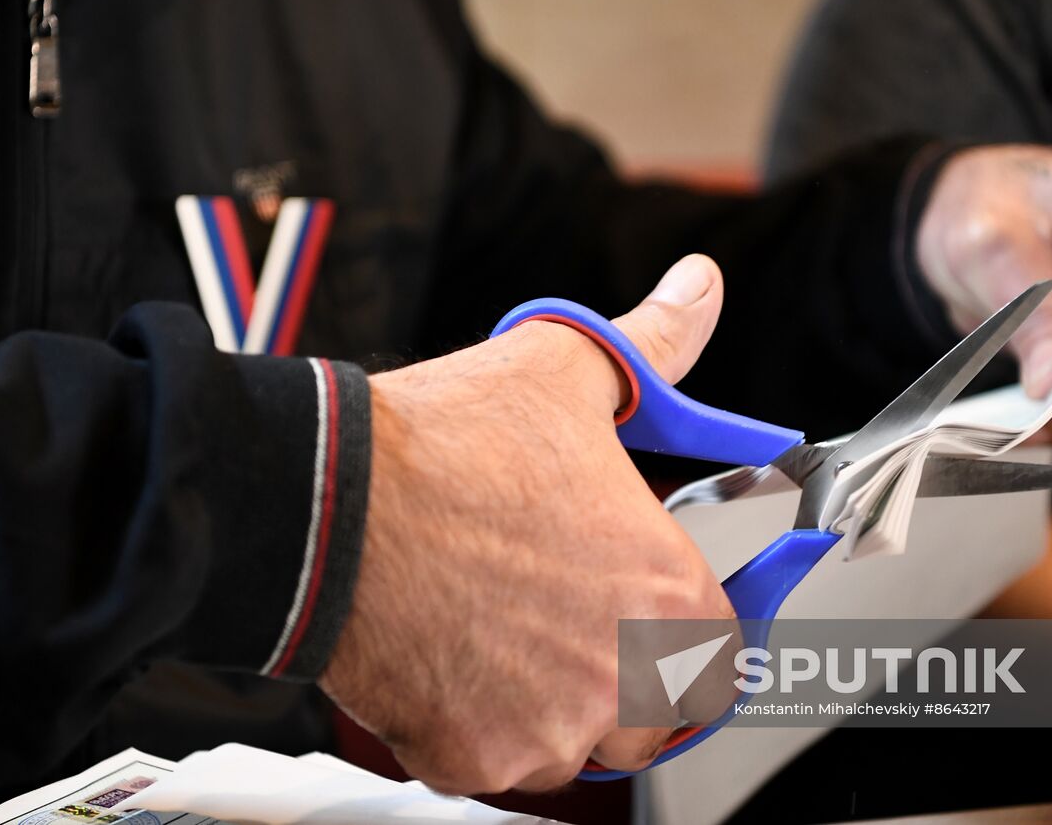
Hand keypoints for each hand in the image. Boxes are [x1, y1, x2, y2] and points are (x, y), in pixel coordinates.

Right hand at [319, 255, 738, 794]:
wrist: (330, 502)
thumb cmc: (446, 446)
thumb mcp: (569, 372)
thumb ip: (656, 344)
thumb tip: (698, 291)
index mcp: (664, 592)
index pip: (722, 651)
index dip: (686, 625)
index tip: (652, 608)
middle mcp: (617, 676)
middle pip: (655, 710)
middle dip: (624, 672)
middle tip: (570, 617)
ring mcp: (543, 728)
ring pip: (573, 743)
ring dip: (551, 702)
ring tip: (499, 624)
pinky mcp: (468, 758)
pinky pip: (495, 761)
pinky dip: (479, 723)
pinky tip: (452, 651)